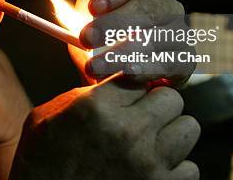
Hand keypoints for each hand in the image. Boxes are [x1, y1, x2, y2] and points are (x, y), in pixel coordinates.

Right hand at [10, 76, 199, 178]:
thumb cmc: (41, 160)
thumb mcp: (50, 114)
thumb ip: (83, 90)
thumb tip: (101, 63)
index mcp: (98, 106)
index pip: (140, 74)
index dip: (135, 87)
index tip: (131, 95)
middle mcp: (128, 131)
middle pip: (172, 98)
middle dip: (158, 106)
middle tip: (143, 118)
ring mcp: (147, 163)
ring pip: (188, 128)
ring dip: (171, 135)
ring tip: (150, 144)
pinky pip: (190, 169)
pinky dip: (176, 170)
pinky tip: (152, 170)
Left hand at [71, 0, 193, 86]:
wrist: (119, 74)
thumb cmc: (108, 33)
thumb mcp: (99, 2)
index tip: (91, 6)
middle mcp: (168, 8)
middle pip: (146, 12)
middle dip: (113, 26)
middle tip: (85, 38)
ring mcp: (180, 35)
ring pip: (155, 40)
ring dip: (121, 54)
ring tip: (94, 65)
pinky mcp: (185, 61)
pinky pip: (168, 64)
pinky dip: (146, 69)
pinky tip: (126, 74)